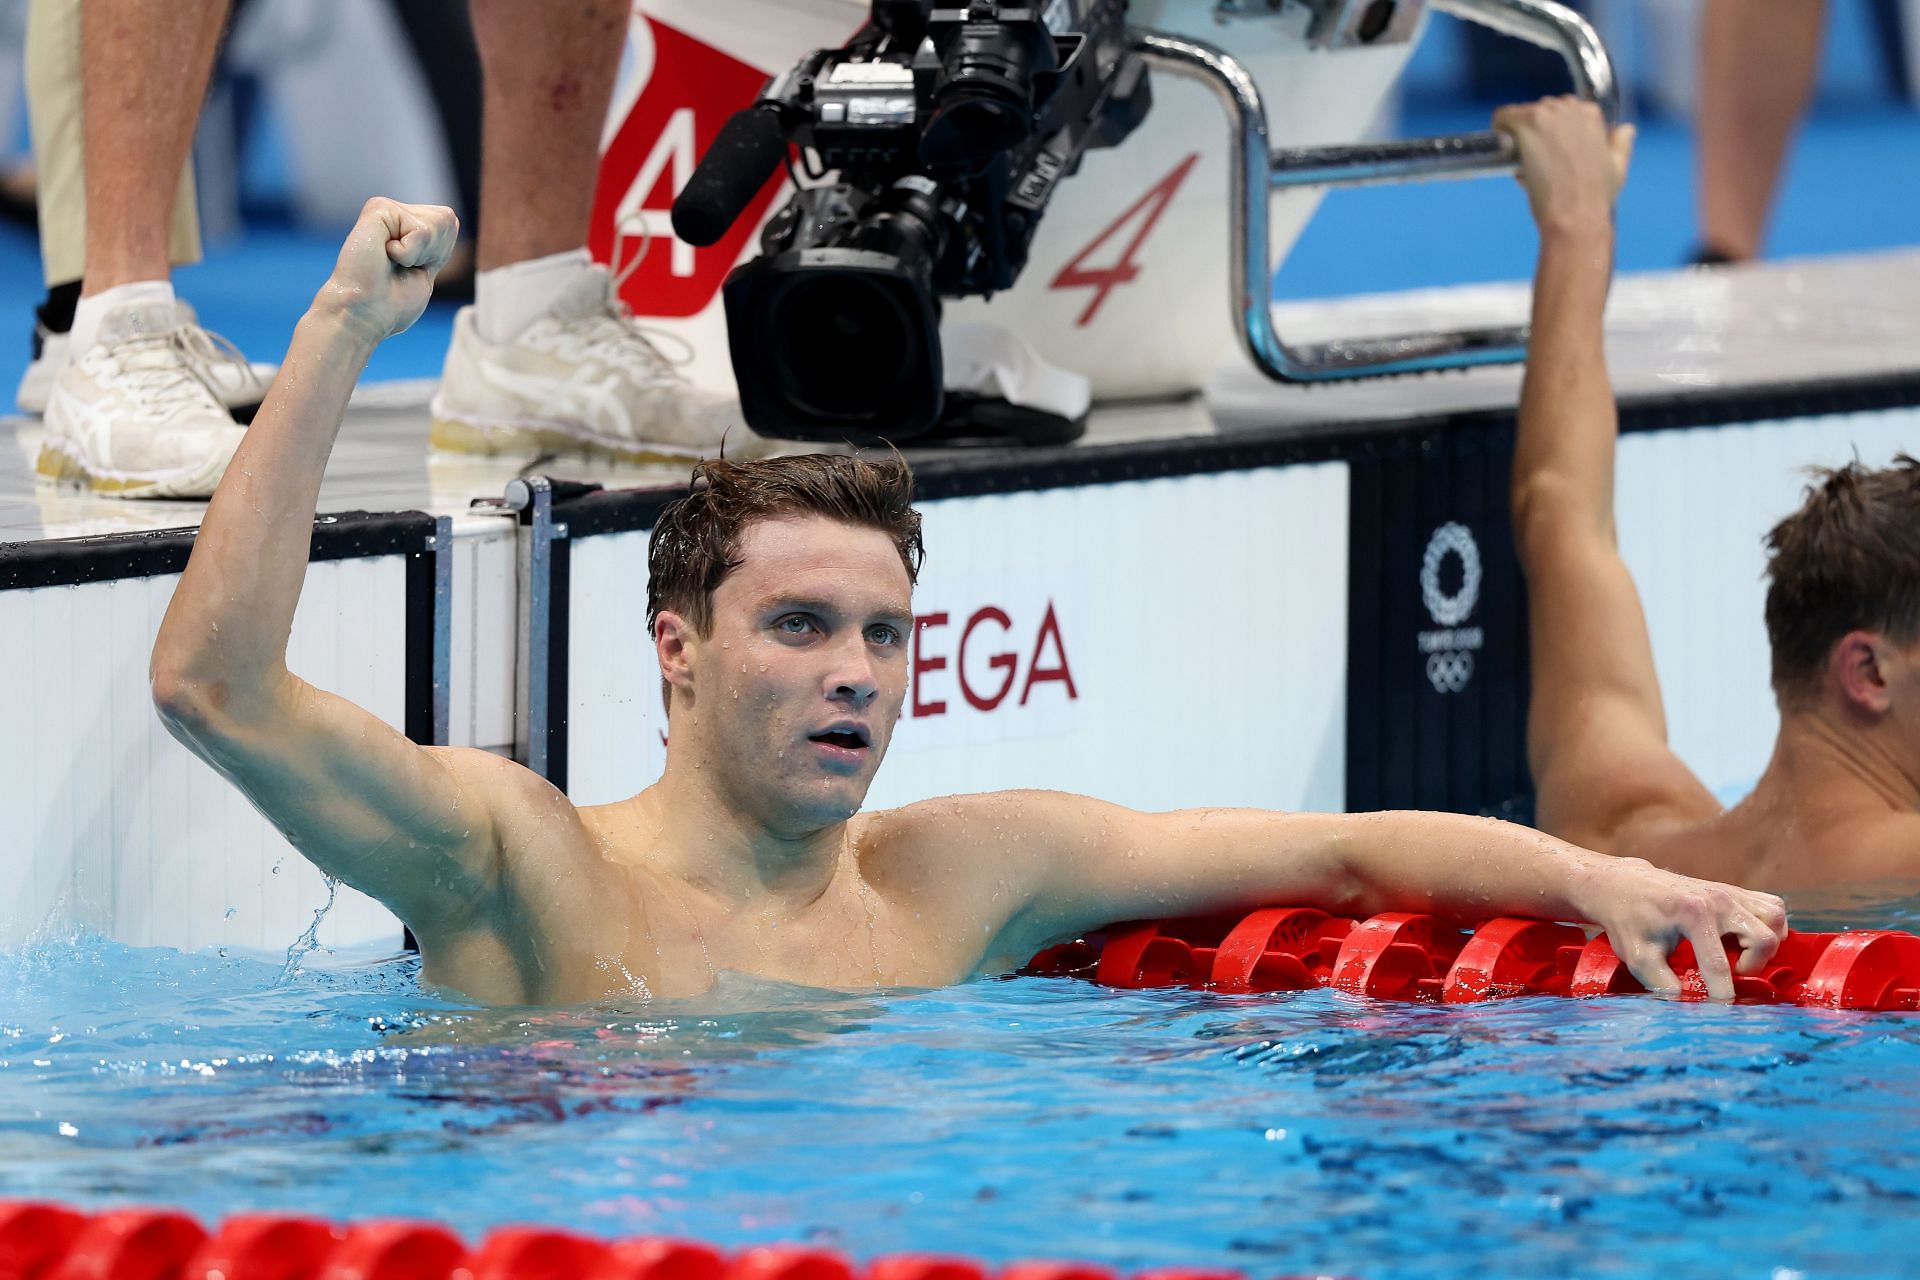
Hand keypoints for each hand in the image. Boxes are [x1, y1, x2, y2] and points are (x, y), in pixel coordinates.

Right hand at [317, 198, 459, 343]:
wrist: (364, 311)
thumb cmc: (391, 303)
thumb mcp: (426, 271)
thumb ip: (437, 243)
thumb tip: (448, 215)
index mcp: (405, 226)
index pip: (449, 223)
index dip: (440, 253)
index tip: (412, 269)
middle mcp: (395, 213)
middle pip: (446, 218)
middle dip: (433, 251)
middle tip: (401, 267)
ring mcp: (386, 209)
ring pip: (437, 222)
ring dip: (420, 253)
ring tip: (391, 262)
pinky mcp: (379, 208)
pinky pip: (421, 230)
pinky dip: (409, 253)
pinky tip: (384, 255)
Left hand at [1492, 96, 1633, 235]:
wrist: (1576, 216)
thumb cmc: (1595, 200)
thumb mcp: (1617, 169)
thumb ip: (1620, 146)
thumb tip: (1626, 129)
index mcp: (1592, 115)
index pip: (1561, 113)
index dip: (1551, 137)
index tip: (1549, 160)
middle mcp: (1571, 108)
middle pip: (1539, 112)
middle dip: (1534, 137)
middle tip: (1536, 168)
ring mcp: (1549, 114)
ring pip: (1520, 117)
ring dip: (1518, 139)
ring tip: (1525, 171)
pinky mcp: (1528, 123)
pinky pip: (1502, 117)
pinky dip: (1498, 133)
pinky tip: (1504, 155)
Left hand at [1576, 857, 1787, 998]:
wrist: (1624, 884)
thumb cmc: (1630, 920)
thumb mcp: (1637, 956)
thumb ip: (1661, 983)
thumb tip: (1687, 1003)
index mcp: (1692, 914)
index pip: (1718, 964)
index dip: (1721, 993)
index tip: (1720, 1009)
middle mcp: (1718, 899)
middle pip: (1765, 938)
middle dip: (1753, 965)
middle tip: (1730, 972)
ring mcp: (1729, 892)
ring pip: (1775, 918)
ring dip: (1765, 943)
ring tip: (1738, 953)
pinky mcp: (1734, 890)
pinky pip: (1771, 906)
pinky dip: (1765, 926)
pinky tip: (1741, 938)